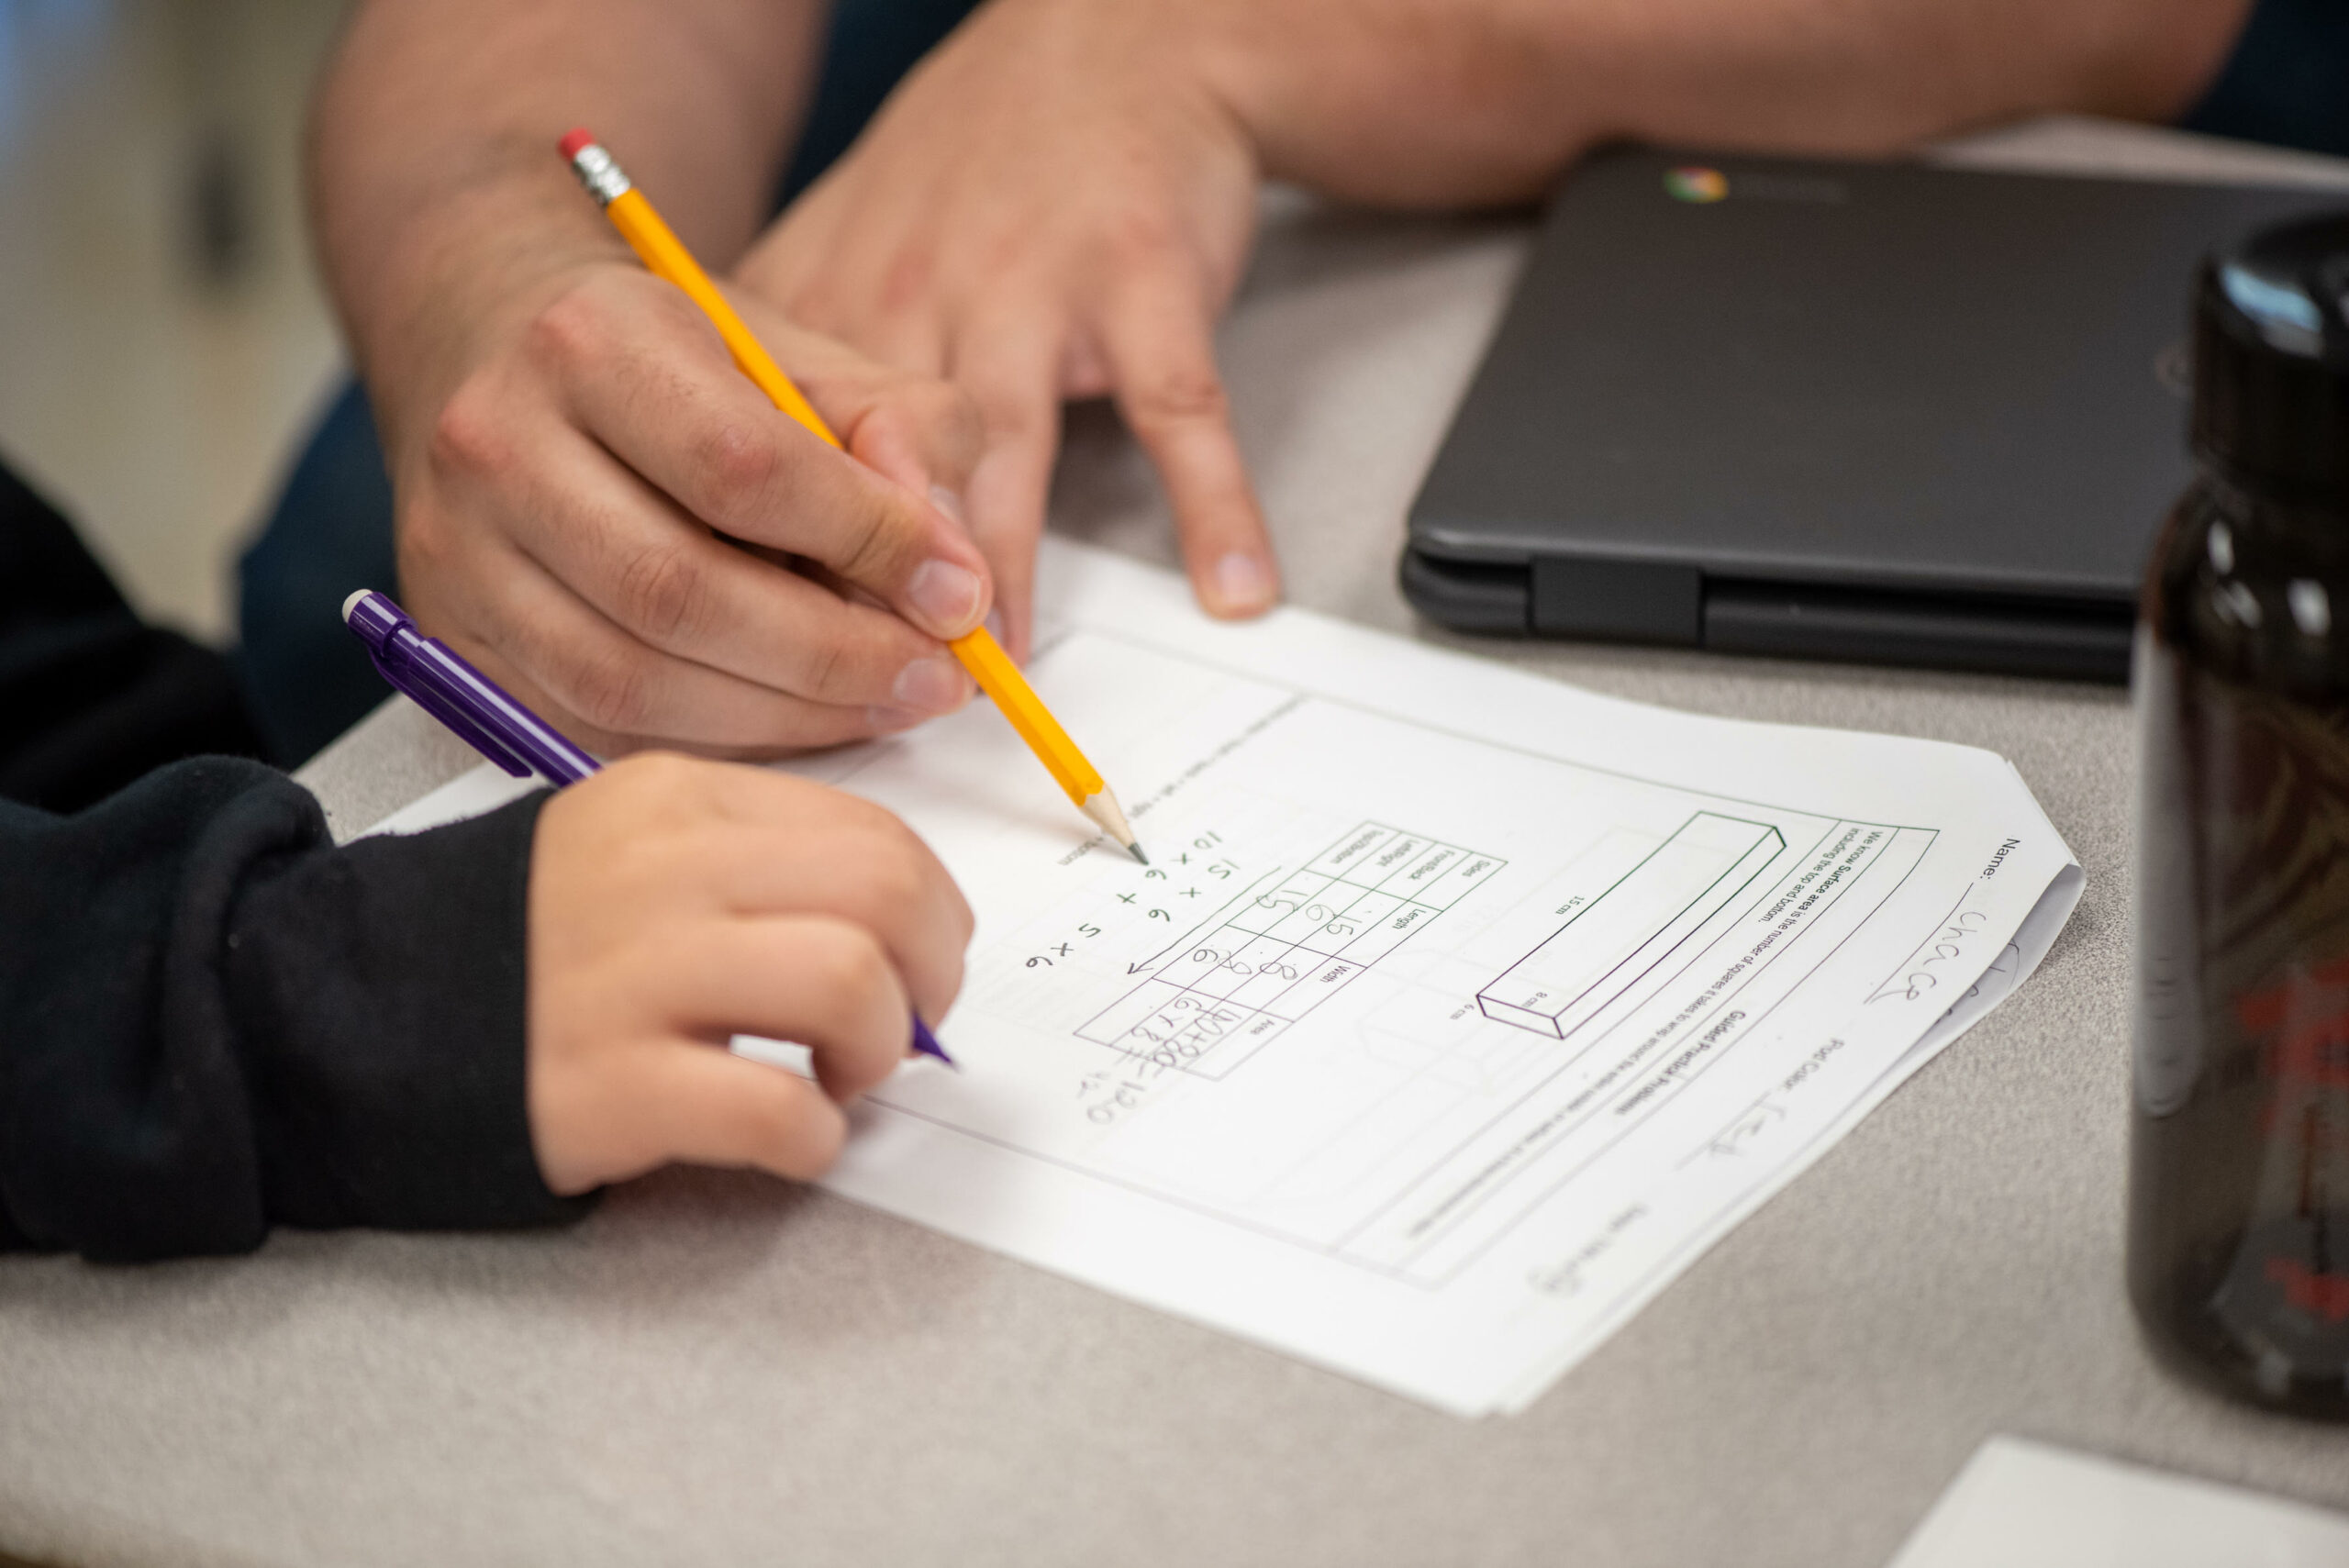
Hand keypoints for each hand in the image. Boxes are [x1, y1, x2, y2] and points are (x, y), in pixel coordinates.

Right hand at [388, 256, 994, 757]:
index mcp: (589, 340)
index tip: (955, 594)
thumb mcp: (799, 351)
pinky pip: (588, 729)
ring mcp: (457, 552)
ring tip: (877, 706)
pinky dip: (706, 743)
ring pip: (629, 680)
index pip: (743, 465)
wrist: (496, 344)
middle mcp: (497, 443)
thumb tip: (957, 570)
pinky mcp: (449, 638)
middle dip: (833, 656)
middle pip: (680, 591)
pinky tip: (785, 721)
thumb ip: (901, 433)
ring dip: (781, 717)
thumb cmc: (670, 358)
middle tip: (933, 680)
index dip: (866, 543)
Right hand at [523, 754, 971, 1192]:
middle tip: (900, 1027)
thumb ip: (754, 865)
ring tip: (833, 1080)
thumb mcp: (627, 850)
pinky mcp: (608, 1084)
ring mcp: (630, 975)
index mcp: (675, 800)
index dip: (933, 911)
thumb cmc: (517, 945)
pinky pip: (775, 1110)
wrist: (343, 1014)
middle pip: (884, 894)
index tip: (919, 961)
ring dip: (877, 1051)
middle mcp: (659, 870)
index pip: (874, 831)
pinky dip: (813, 1138)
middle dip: (931, 974)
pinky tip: (786, 1137)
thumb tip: (904, 929)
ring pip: (850, 982)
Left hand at [736, 0, 1275, 657]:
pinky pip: (1176, 410)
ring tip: (1006, 667)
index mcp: (825, 302)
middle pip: (869, 462)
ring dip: (1001, 565)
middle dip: (870, 588)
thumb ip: (792, 375)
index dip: (773, 566)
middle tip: (885, 693)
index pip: (769, 457)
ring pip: (1000, 446)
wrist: (1116, 44)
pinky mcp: (1140, 278)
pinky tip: (1234, 586)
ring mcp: (1030, 284)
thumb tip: (727, 518)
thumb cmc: (981, 170)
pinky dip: (1212, 503)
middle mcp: (911, 293)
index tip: (776, 664)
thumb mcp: (847, 249)